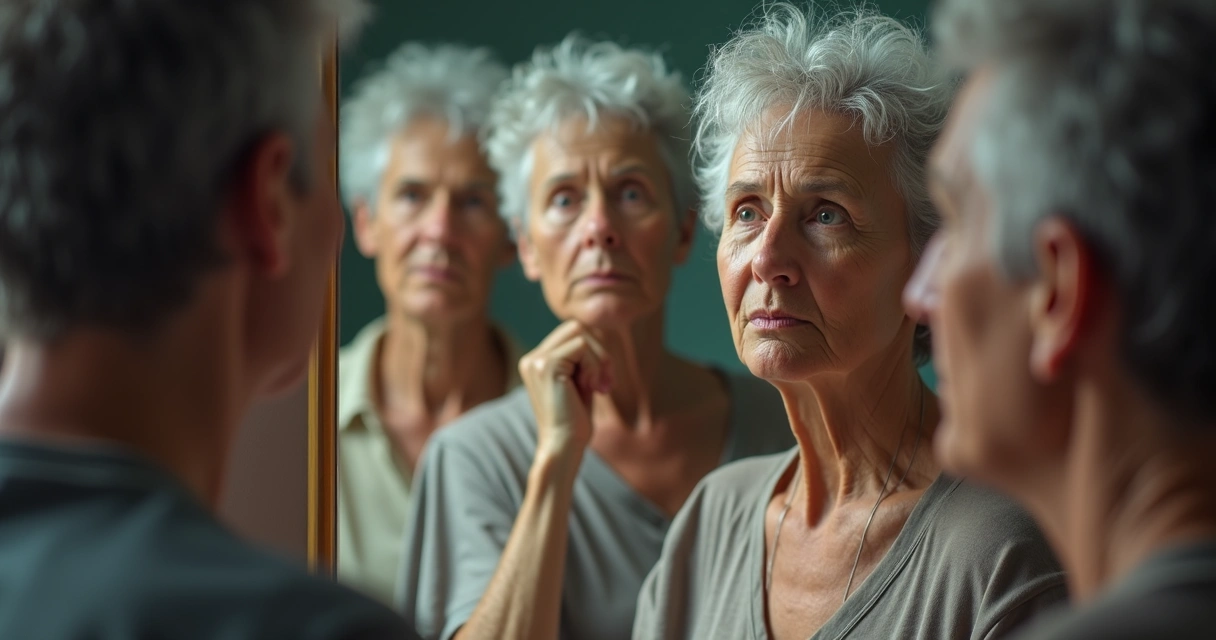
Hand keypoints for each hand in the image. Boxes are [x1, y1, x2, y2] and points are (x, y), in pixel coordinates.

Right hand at [519, 320, 612, 460]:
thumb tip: (597, 332)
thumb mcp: (580, 382)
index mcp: (536, 362)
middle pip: (576, 327)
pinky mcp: (546, 365)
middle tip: (605, 382)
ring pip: (580, 334)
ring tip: (598, 387)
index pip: (571, 334)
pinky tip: (592, 388)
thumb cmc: (575, 421)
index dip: (593, 352)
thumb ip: (584, 358)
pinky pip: (581, 347)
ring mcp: (536, 360)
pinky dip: (594, 366)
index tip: (602, 381)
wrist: (564, 446)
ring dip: (598, 359)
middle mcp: (532, 359)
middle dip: (598, 351)